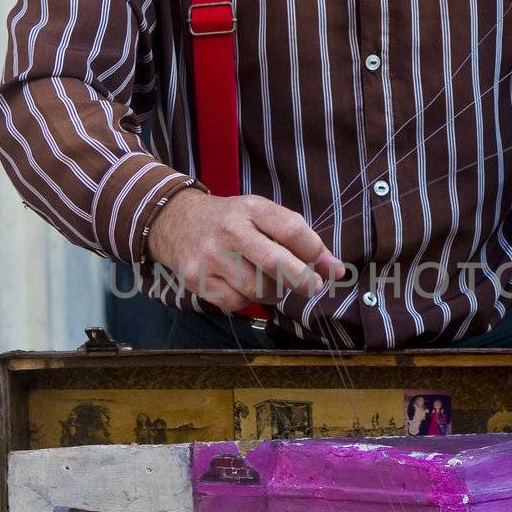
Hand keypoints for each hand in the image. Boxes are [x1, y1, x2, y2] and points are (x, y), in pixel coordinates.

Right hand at [146, 189, 344, 311]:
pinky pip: (236, 303)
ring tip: (268, 281)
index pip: (291, 229)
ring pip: (258, 289)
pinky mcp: (197, 279)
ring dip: (273, 292)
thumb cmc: (231, 222)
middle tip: (314, 287)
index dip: (315, 251)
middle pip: (275, 263)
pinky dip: (246, 300)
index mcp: (252, 209)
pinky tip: (241, 285)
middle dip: (302, 280)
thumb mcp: (262, 217)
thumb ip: (299, 239)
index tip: (328, 267)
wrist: (175, 222)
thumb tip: (336, 270)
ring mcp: (211, 257)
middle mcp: (230, 231)